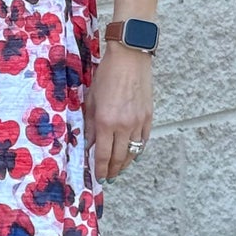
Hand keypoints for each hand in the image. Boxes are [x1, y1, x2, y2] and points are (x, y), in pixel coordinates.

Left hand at [83, 41, 154, 180]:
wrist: (130, 58)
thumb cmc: (106, 75)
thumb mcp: (91, 99)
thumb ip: (88, 124)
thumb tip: (87, 144)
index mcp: (105, 122)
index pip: (103, 154)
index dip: (100, 168)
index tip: (98, 177)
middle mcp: (123, 126)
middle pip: (119, 157)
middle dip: (113, 171)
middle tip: (108, 177)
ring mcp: (138, 123)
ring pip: (133, 152)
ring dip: (126, 164)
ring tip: (119, 170)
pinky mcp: (148, 117)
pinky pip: (143, 141)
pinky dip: (138, 150)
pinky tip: (133, 154)